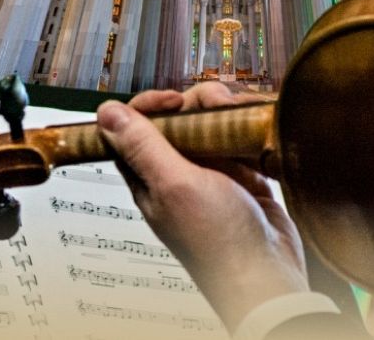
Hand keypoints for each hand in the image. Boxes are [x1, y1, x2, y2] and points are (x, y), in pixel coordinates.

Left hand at [97, 83, 308, 331]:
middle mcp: (178, 175)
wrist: (268, 273)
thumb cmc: (218, 241)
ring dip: (225, 115)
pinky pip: (239, 142)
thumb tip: (105, 112)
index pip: (135, 129)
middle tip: (218, 106)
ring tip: (242, 118)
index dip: (151, 106)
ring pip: (210, 128)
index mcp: (150, 179)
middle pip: (177, 121)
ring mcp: (212, 176)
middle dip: (197, 105)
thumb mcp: (175, 185)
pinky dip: (246, 131)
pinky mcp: (243, 178)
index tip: (176, 101)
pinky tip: (256, 134)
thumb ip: (142, 146)